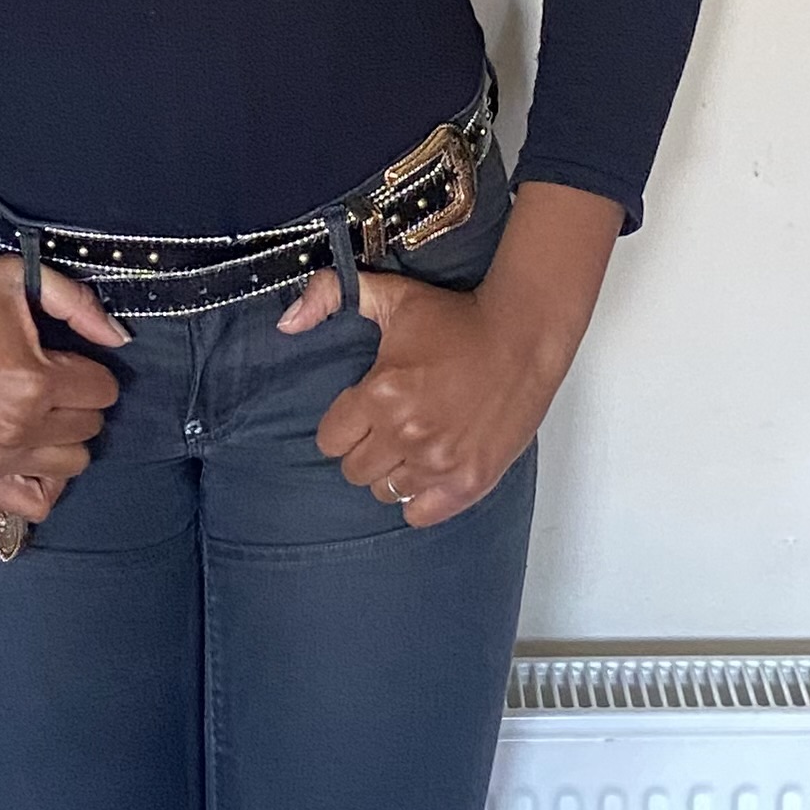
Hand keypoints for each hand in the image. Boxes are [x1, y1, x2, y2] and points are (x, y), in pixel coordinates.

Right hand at [0, 191, 127, 521]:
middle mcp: (18, 428)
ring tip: (35, 412)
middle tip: (44, 379)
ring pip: (72, 465)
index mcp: (34, 380)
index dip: (86, 367)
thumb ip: (76, 302)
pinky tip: (30, 453)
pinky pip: (34, 503)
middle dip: (76, 400)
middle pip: (90, 427)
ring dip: (62, 438)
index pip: (103, 390)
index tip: (59, 357)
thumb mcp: (15, 278)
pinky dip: (43, 482)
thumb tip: (119, 339)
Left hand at [276, 179, 623, 526]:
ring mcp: (439, 463)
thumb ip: (330, 295)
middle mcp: (406, 434)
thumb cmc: (456, 318)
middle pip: (354, 471)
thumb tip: (286, 322)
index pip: (330, 440)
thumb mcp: (393, 296)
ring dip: (393, 472)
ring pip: (385, 492)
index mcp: (381, 394)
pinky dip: (420, 498)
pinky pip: (420, 514)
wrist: (523, 336)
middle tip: (389, 428)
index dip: (343, 425)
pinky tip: (430, 472)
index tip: (363, 412)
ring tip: (413, 446)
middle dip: (365, 449)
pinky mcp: (470, 482)